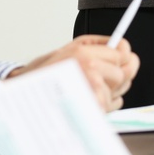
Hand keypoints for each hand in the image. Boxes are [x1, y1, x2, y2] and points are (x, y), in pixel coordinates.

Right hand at [9, 35, 138, 112]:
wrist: (28, 97)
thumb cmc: (48, 73)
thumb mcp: (72, 48)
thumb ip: (99, 45)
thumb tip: (125, 48)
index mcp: (84, 54)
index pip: (122, 51)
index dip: (121, 56)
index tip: (117, 59)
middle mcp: (90, 71)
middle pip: (124, 72)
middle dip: (116, 75)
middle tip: (100, 75)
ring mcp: (93, 92)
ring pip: (120, 89)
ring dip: (110, 90)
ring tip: (89, 87)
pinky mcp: (94, 109)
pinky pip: (115, 103)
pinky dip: (107, 102)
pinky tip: (90, 98)